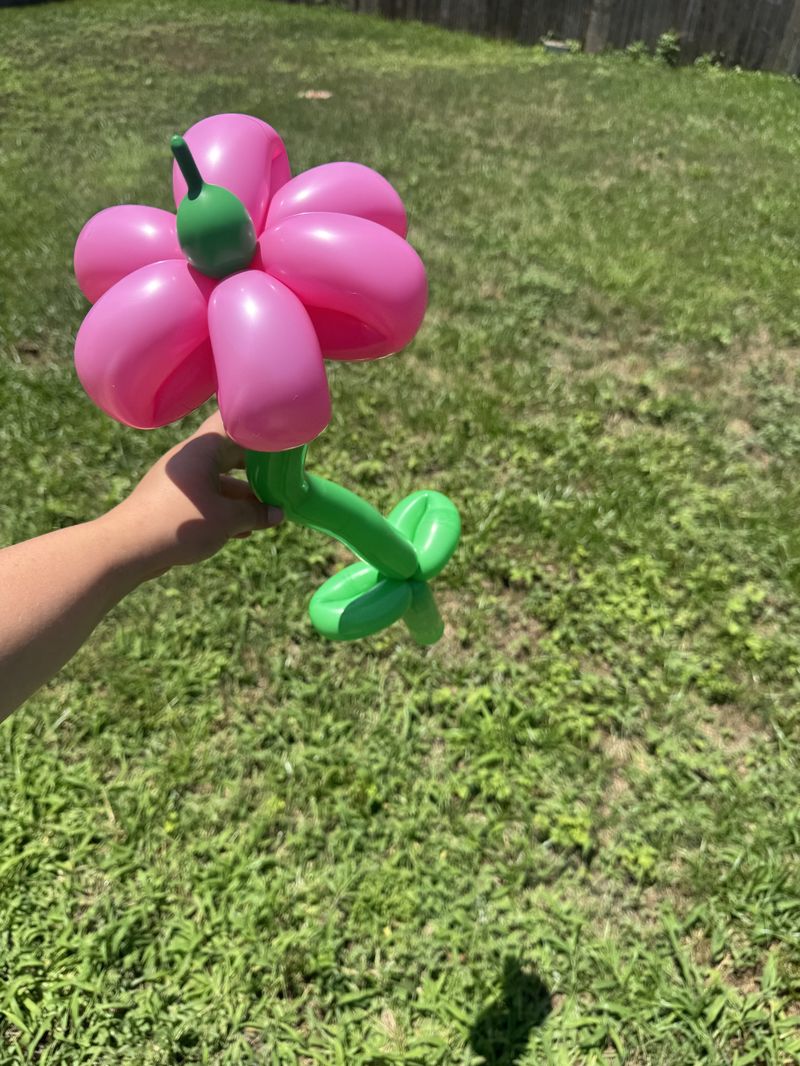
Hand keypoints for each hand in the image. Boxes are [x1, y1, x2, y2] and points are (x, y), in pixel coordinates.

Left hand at [102, 411, 282, 579]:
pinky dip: (226, 508)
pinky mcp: (173, 500)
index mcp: (204, 448)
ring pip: (221, 479)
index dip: (259, 426)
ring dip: (244, 495)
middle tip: (283, 479)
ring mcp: (181, 479)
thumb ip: (256, 513)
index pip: (234, 421)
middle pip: (231, 453)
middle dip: (258, 469)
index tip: (281, 438)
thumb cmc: (180, 524)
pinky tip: (243, 529)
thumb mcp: (227, 519)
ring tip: (268, 513)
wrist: (128, 547)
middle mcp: (191, 457)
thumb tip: (278, 513)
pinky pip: (207, 497)